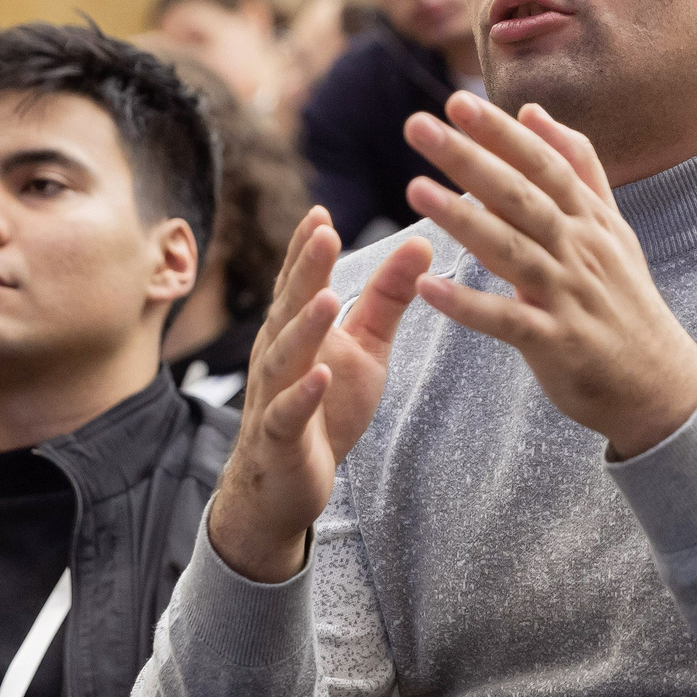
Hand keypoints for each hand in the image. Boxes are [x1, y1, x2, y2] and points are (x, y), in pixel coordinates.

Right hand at [205, 208, 429, 583]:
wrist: (283, 484)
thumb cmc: (324, 407)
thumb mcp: (364, 347)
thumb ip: (387, 297)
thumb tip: (422, 242)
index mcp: (295, 327)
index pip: (298, 280)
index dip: (307, 247)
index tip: (322, 212)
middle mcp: (277, 353)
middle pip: (290, 305)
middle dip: (306, 270)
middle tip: (324, 234)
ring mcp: (273, 394)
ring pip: (286, 354)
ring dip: (305, 326)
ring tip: (328, 298)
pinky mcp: (279, 437)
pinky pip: (287, 413)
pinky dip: (301, 394)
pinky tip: (319, 375)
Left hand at [403, 93, 696, 460]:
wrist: (660, 383)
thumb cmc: (624, 300)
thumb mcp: (612, 227)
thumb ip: (576, 168)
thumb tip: (534, 112)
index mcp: (590, 219)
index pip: (542, 164)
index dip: (500, 132)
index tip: (457, 101)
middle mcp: (581, 250)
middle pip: (521, 196)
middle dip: (470, 158)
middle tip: (419, 126)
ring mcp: (570, 296)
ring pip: (511, 250)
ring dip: (462, 219)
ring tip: (415, 189)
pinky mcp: (557, 343)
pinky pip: (507, 321)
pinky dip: (468, 305)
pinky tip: (429, 286)